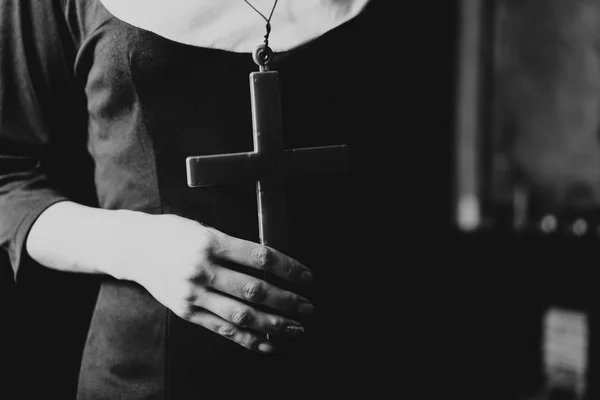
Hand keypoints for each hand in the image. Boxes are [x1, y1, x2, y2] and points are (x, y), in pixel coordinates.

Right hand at [115, 213, 314, 352]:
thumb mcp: (205, 229)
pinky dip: (249, 339)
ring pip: (242, 315)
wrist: (133, 247)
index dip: (289, 270)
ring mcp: (193, 294)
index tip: (308, 278)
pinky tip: (269, 344)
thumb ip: (235, 247)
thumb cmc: (173, 233)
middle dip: (287, 302)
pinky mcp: (187, 312)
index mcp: (210, 242)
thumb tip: (273, 265)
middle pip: (255, 290)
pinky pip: (223, 329)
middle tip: (308, 308)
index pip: (260, 258)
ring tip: (296, 329)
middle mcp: (202, 269)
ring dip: (274, 325)